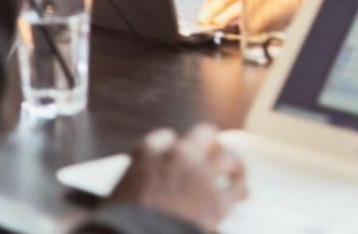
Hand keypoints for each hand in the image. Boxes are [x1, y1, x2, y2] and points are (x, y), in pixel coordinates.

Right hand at [107, 124, 246, 230]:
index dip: (171, 144)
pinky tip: (243, 195)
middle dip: (210, 142)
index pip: (163, 138)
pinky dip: (241, 190)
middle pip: (203, 134)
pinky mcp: (218, 198)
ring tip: (236, 172)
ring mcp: (200, 174)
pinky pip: (237, 188)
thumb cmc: (122, 223)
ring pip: (227, 156)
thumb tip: (114, 202)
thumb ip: (128, 190)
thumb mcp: (115, 200)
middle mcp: (177, 156)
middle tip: (215, 152)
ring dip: (233, 164)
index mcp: (148, 155)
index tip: (174, 150)